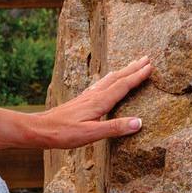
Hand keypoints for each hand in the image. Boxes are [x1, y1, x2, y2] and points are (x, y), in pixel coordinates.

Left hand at [27, 56, 152, 148]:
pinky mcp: (81, 100)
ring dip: (122, 72)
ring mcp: (87, 96)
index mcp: (100, 101)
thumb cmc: (64, 133)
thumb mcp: (91, 134)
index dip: (138, 76)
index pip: (123, 86)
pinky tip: (107, 81)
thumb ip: (115, 128)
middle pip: (118, 78)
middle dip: (133, 68)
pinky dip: (110, 79)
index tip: (150, 66)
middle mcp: (94, 95)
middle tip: (147, 58)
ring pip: (109, 79)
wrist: (41, 129)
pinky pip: (100, 85)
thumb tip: (139, 122)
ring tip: (132, 65)